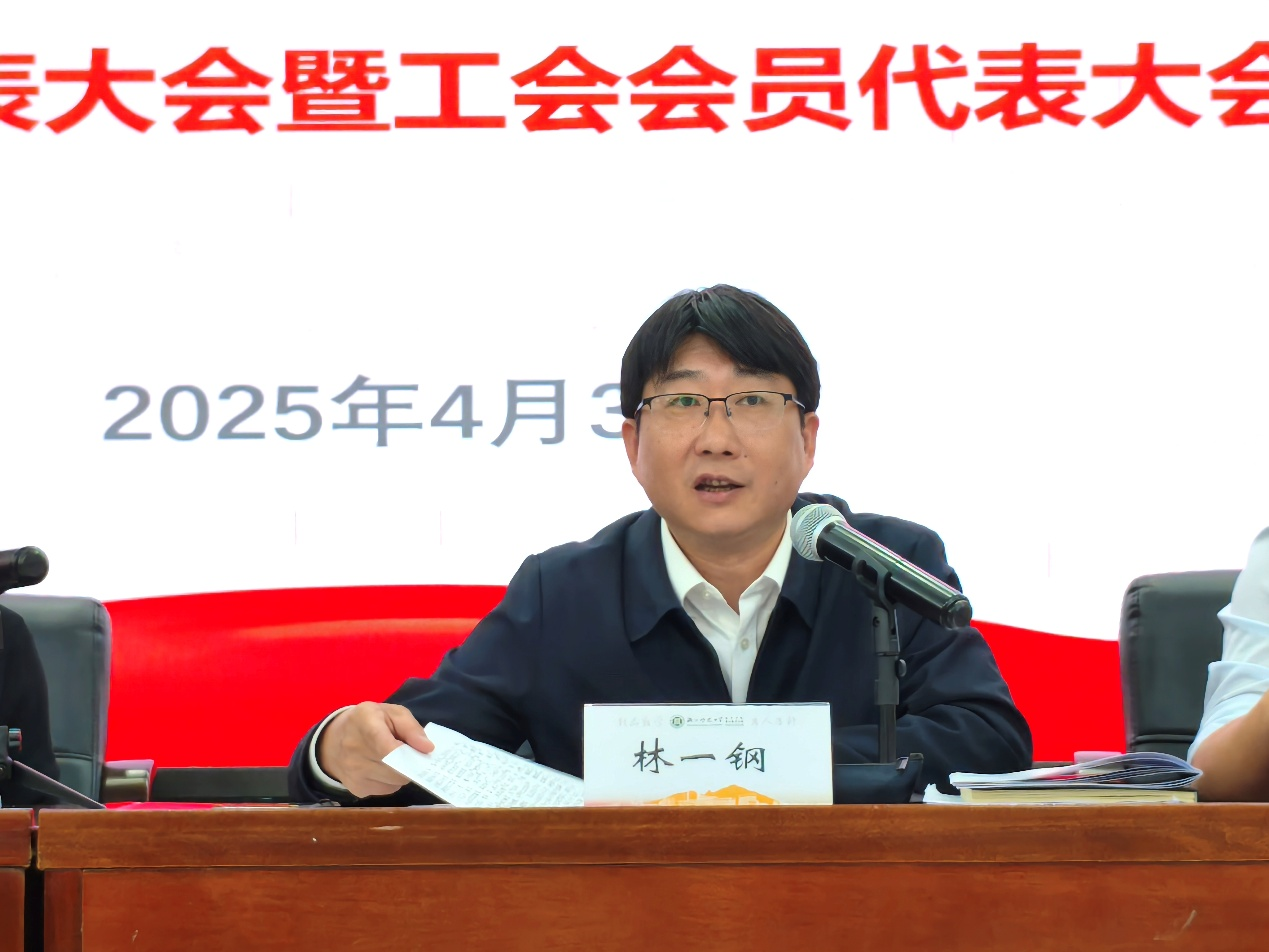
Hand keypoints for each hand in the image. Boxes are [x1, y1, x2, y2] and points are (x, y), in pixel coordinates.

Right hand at [316, 702, 433, 797]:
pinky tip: (385, 768)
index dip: (410, 753)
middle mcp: (354, 751)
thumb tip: (428, 748)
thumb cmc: (368, 722)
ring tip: (397, 759)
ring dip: (402, 773)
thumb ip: (411, 727)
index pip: (388, 747)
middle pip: (396, 768)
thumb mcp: (391, 713)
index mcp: (365, 723)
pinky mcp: (357, 789)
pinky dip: (392, 781)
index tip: (425, 751)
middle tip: (414, 753)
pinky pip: (386, 789)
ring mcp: (354, 773)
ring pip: (394, 782)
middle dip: (412, 763)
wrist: (332, 741)